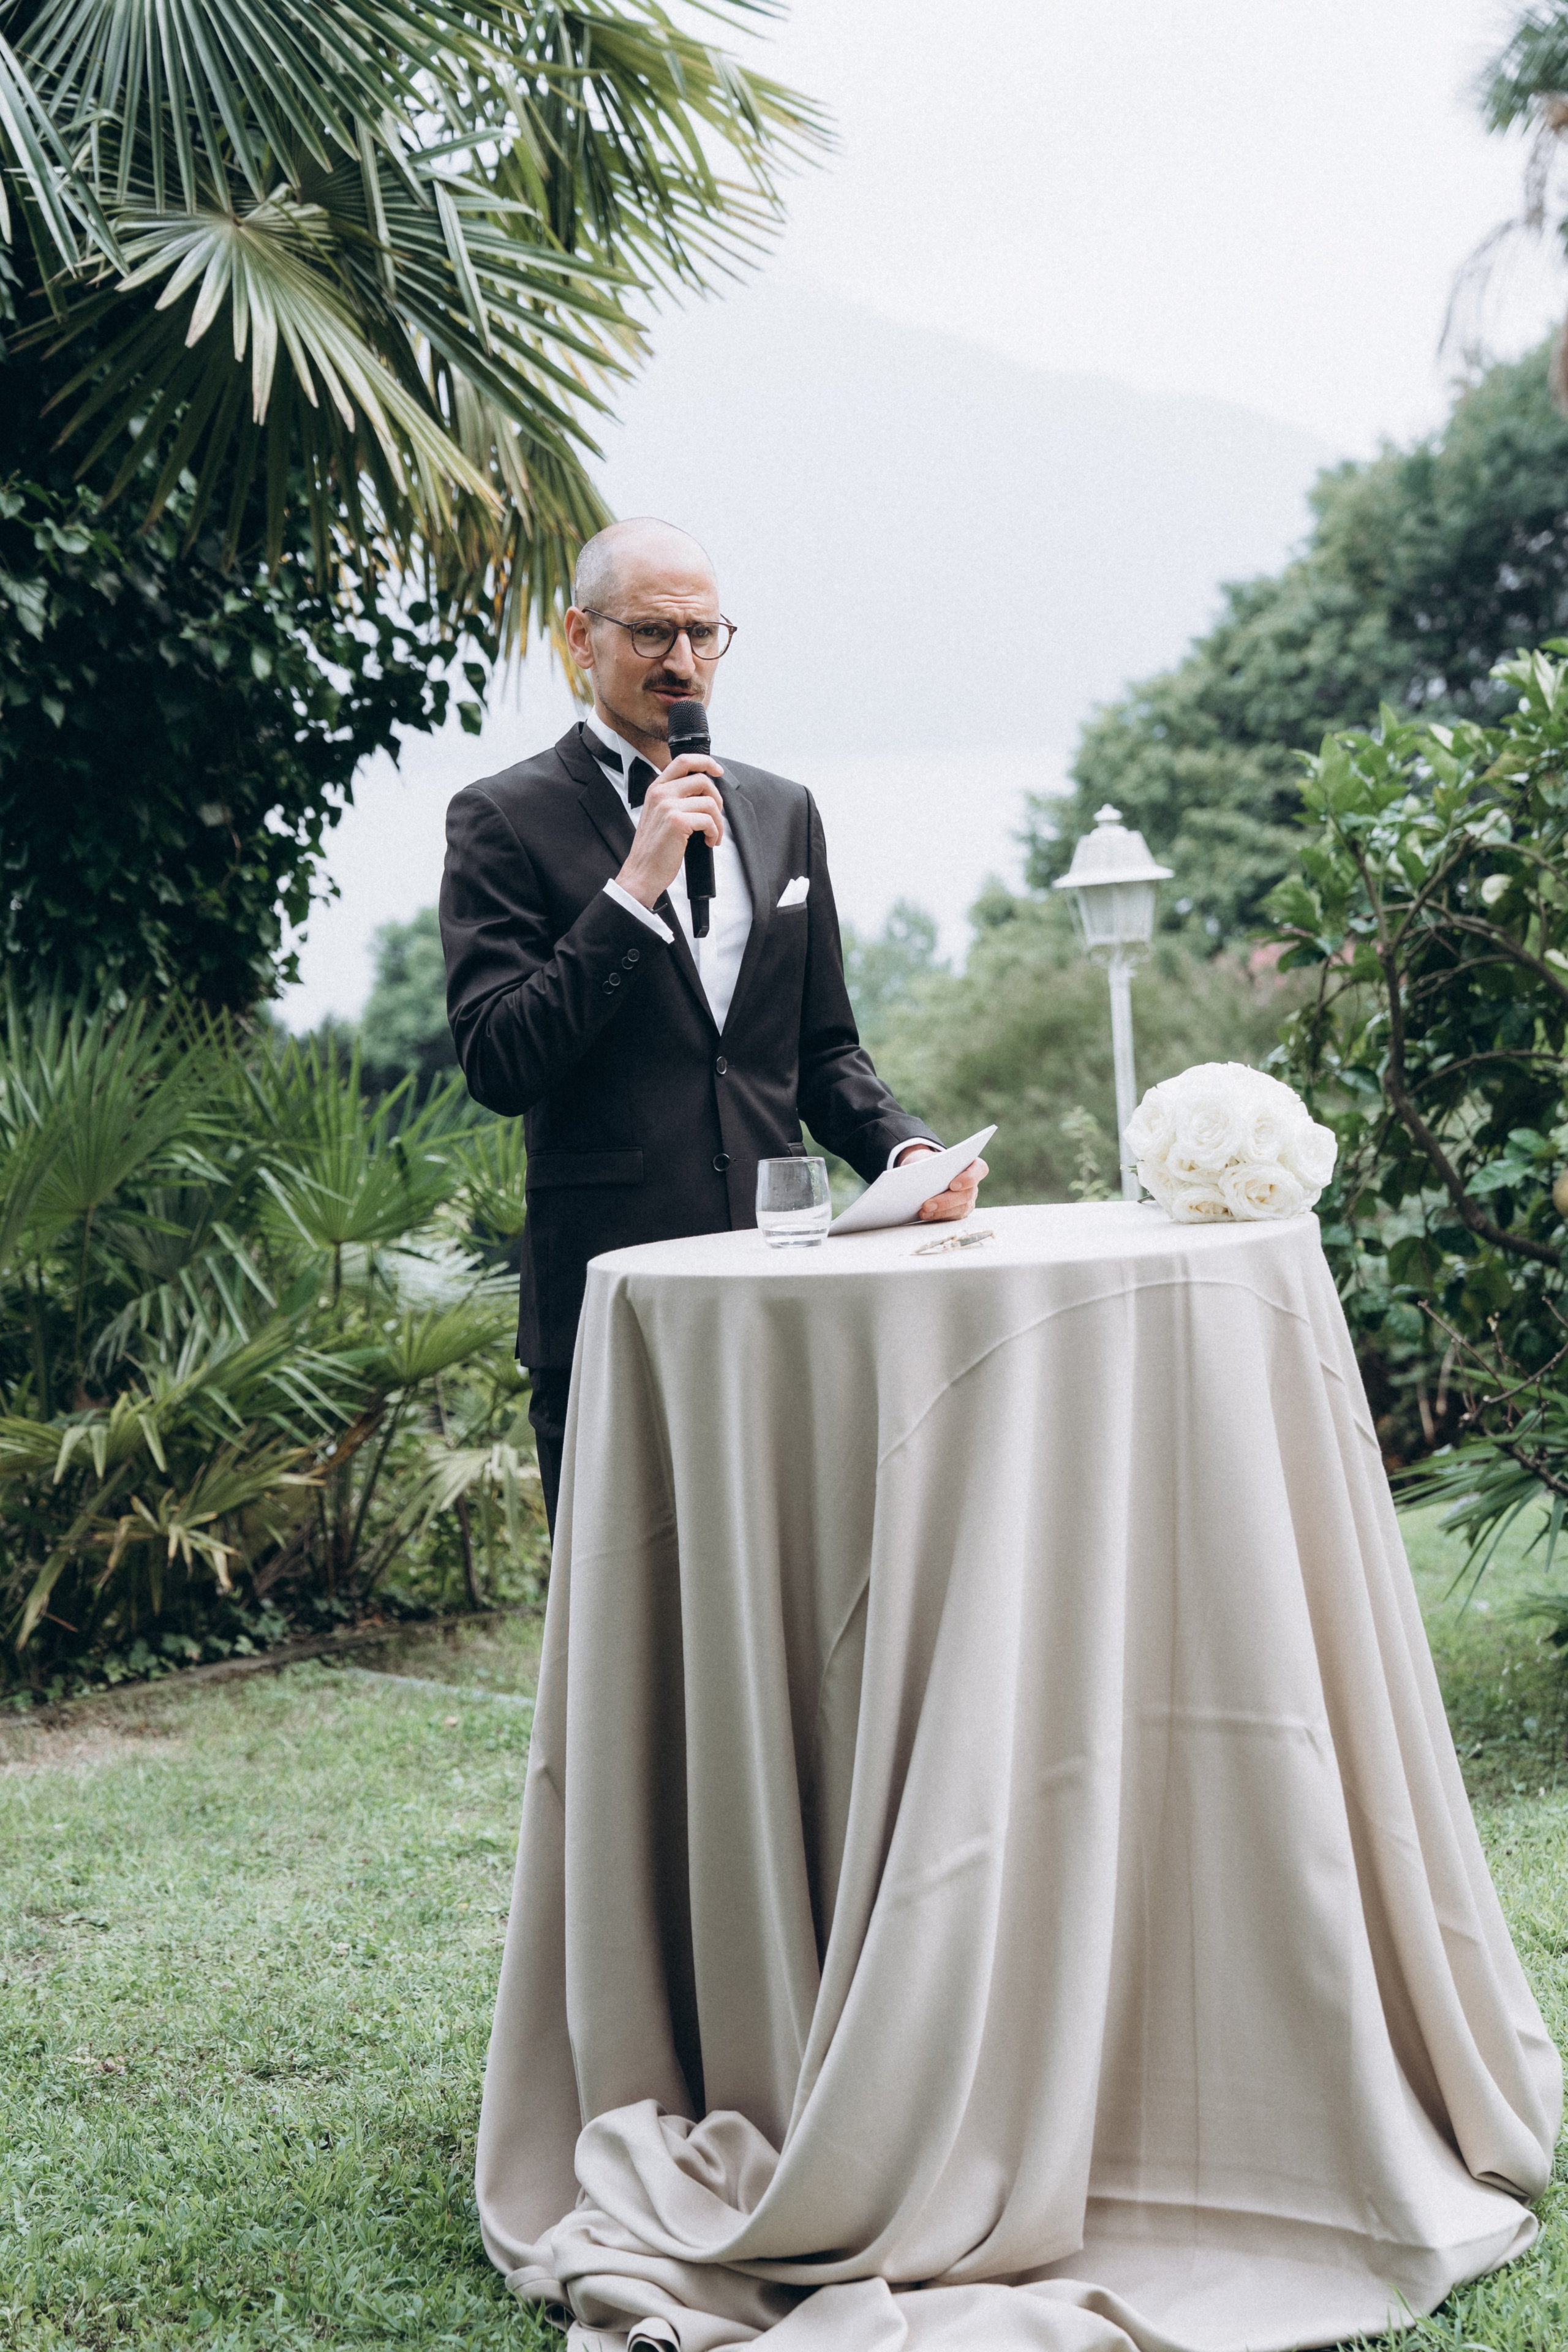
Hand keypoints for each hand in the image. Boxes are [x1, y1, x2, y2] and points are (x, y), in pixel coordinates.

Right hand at [616, 754, 724, 907]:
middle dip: (718, 798)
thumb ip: (675, 798)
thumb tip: (704, 792)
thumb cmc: (653, 848)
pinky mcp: (677, 822)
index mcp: (656, 788)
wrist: (642, 872)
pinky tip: (709, 842)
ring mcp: (668, 806)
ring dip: (718, 821)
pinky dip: (715, 832)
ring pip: (709, 802)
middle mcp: (660, 793)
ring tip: (713, 834)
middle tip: (717, 815)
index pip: (683, 761)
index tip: (718, 770)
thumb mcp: (659, 815)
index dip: (705, 762)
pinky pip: (709, 820)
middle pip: (702, 779)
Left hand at [899, 1143, 988, 1221]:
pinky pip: (953, 1217)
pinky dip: (938, 1217)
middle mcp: (972, 1183)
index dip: (969, 1178)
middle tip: (927, 1205)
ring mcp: (968, 1199)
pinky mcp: (959, 1211)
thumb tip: (920, 1175)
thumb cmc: (927, 1162)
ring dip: (940, 1212)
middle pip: (967, 1194)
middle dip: (946, 1201)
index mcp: (970, 1164)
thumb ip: (927, 1163)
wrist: (924, 1173)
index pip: (979, 1170)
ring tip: (923, 1212)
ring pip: (961, 1208)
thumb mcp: (925, 1158)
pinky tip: (925, 1215)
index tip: (952, 1185)